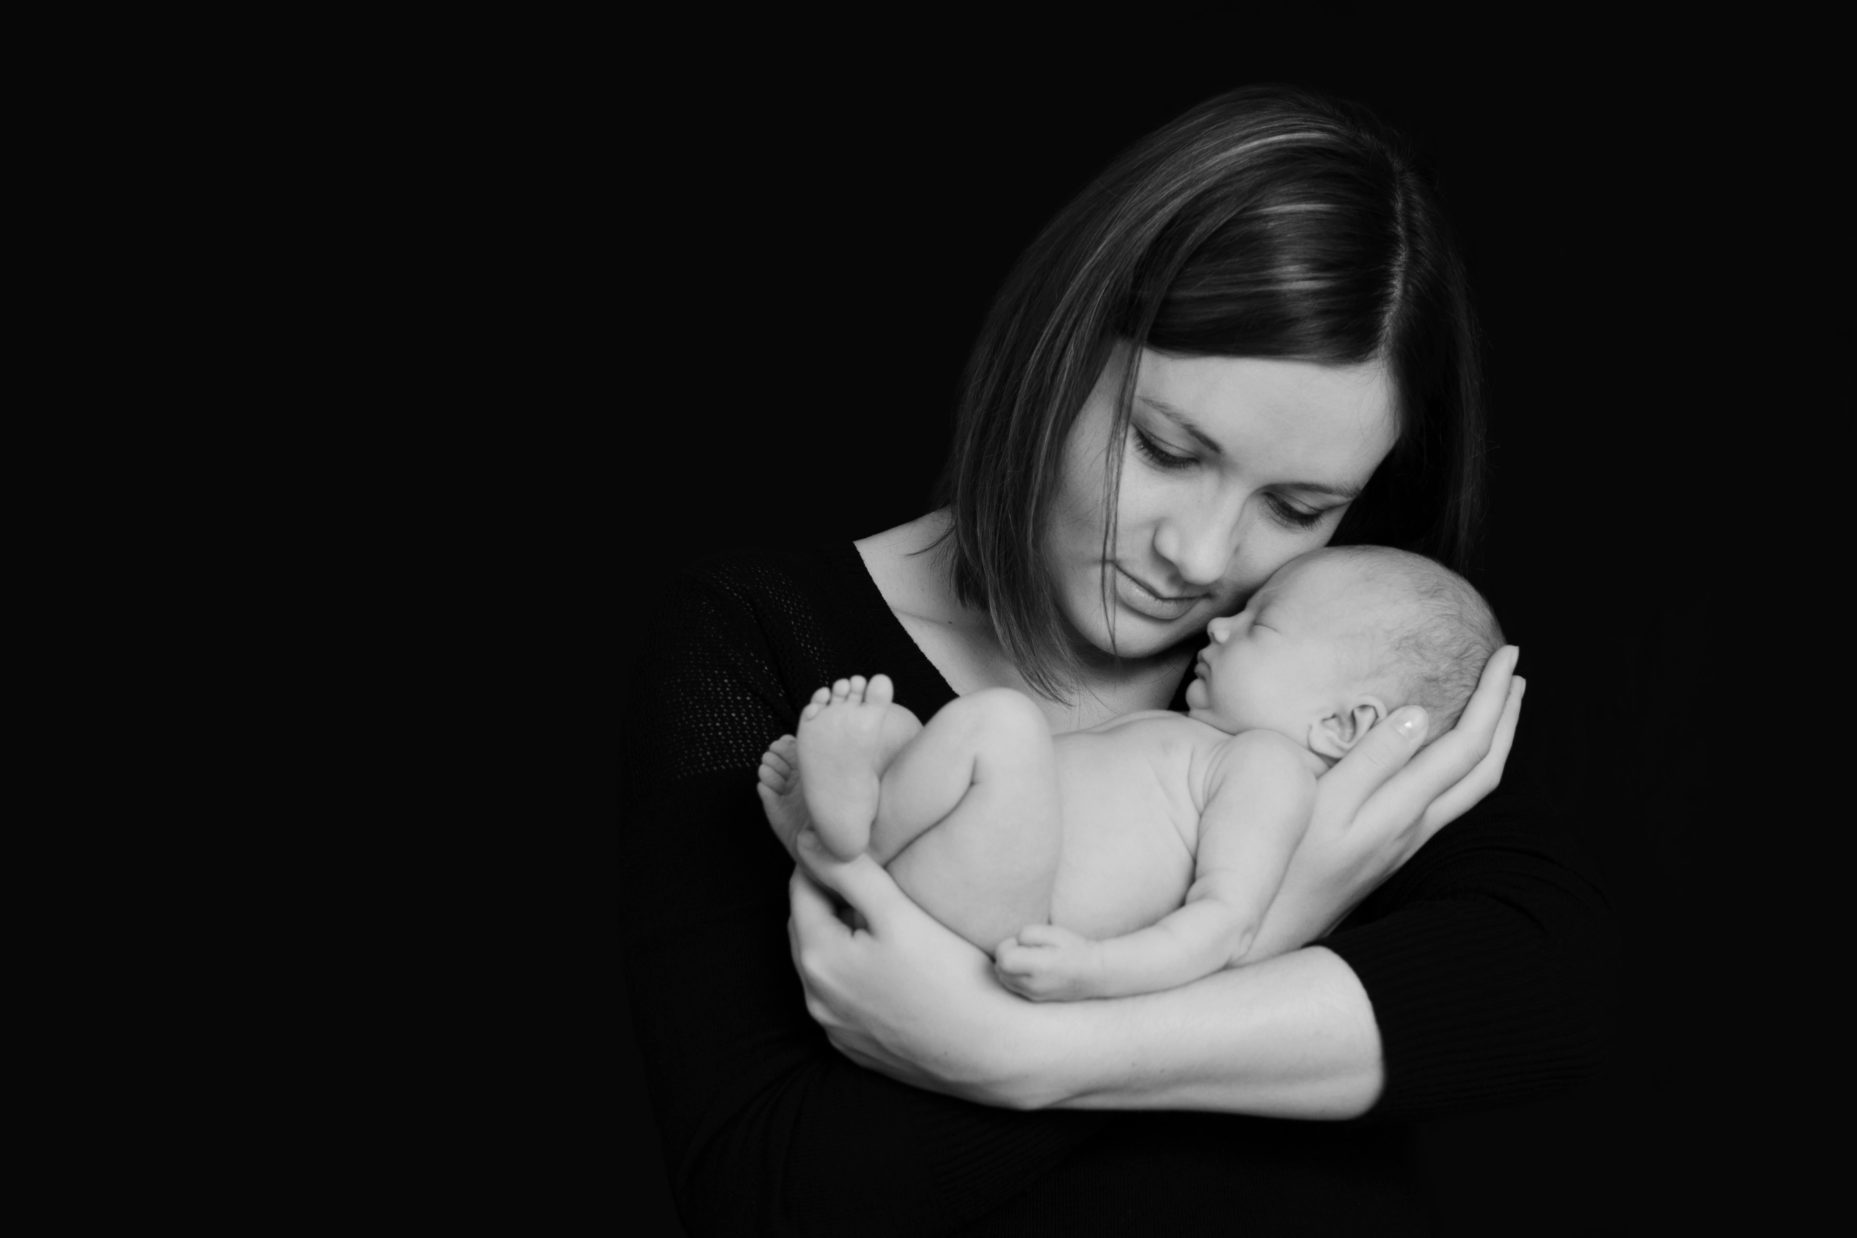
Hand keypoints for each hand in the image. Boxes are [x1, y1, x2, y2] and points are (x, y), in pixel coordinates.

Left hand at [787, 834, 1046, 1105]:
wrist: (995, 1052)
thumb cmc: (952, 977)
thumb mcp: (897, 912)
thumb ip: (848, 871)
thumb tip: (806, 838)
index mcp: (818, 959)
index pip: (802, 888)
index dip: (827, 860)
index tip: (857, 846)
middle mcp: (817, 999)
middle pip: (810, 926)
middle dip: (832, 897)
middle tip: (872, 874)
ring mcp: (836, 1029)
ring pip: (827, 963)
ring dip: (843, 935)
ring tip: (886, 915)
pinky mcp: (859, 1048)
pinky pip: (845, 997)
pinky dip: (857, 973)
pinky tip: (894, 964)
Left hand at [995, 924, 1099, 1001]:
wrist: (1094, 973)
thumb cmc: (1074, 948)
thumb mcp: (1053, 932)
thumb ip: (1027, 934)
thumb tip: (1014, 943)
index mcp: (1039, 967)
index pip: (1004, 959)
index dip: (1006, 946)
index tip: (1019, 942)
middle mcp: (1033, 985)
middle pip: (1000, 970)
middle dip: (1006, 956)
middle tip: (1024, 948)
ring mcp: (1033, 995)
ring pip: (1004, 979)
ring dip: (1008, 966)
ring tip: (1028, 958)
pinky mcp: (1034, 999)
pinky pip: (1012, 986)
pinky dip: (1014, 975)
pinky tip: (1029, 968)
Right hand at [1249, 645, 1525, 954]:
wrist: (1266, 933)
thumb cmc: (1280, 864)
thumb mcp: (1320, 803)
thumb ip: (1369, 760)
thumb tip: (1418, 714)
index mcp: (1402, 809)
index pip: (1467, 745)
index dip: (1492, 698)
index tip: (1504, 655)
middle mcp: (1414, 829)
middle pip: (1484, 769)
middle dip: (1505, 716)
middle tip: (1512, 669)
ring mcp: (1404, 844)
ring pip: (1471, 790)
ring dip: (1492, 743)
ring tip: (1495, 706)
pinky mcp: (1387, 852)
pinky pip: (1449, 802)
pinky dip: (1465, 766)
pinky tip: (1444, 755)